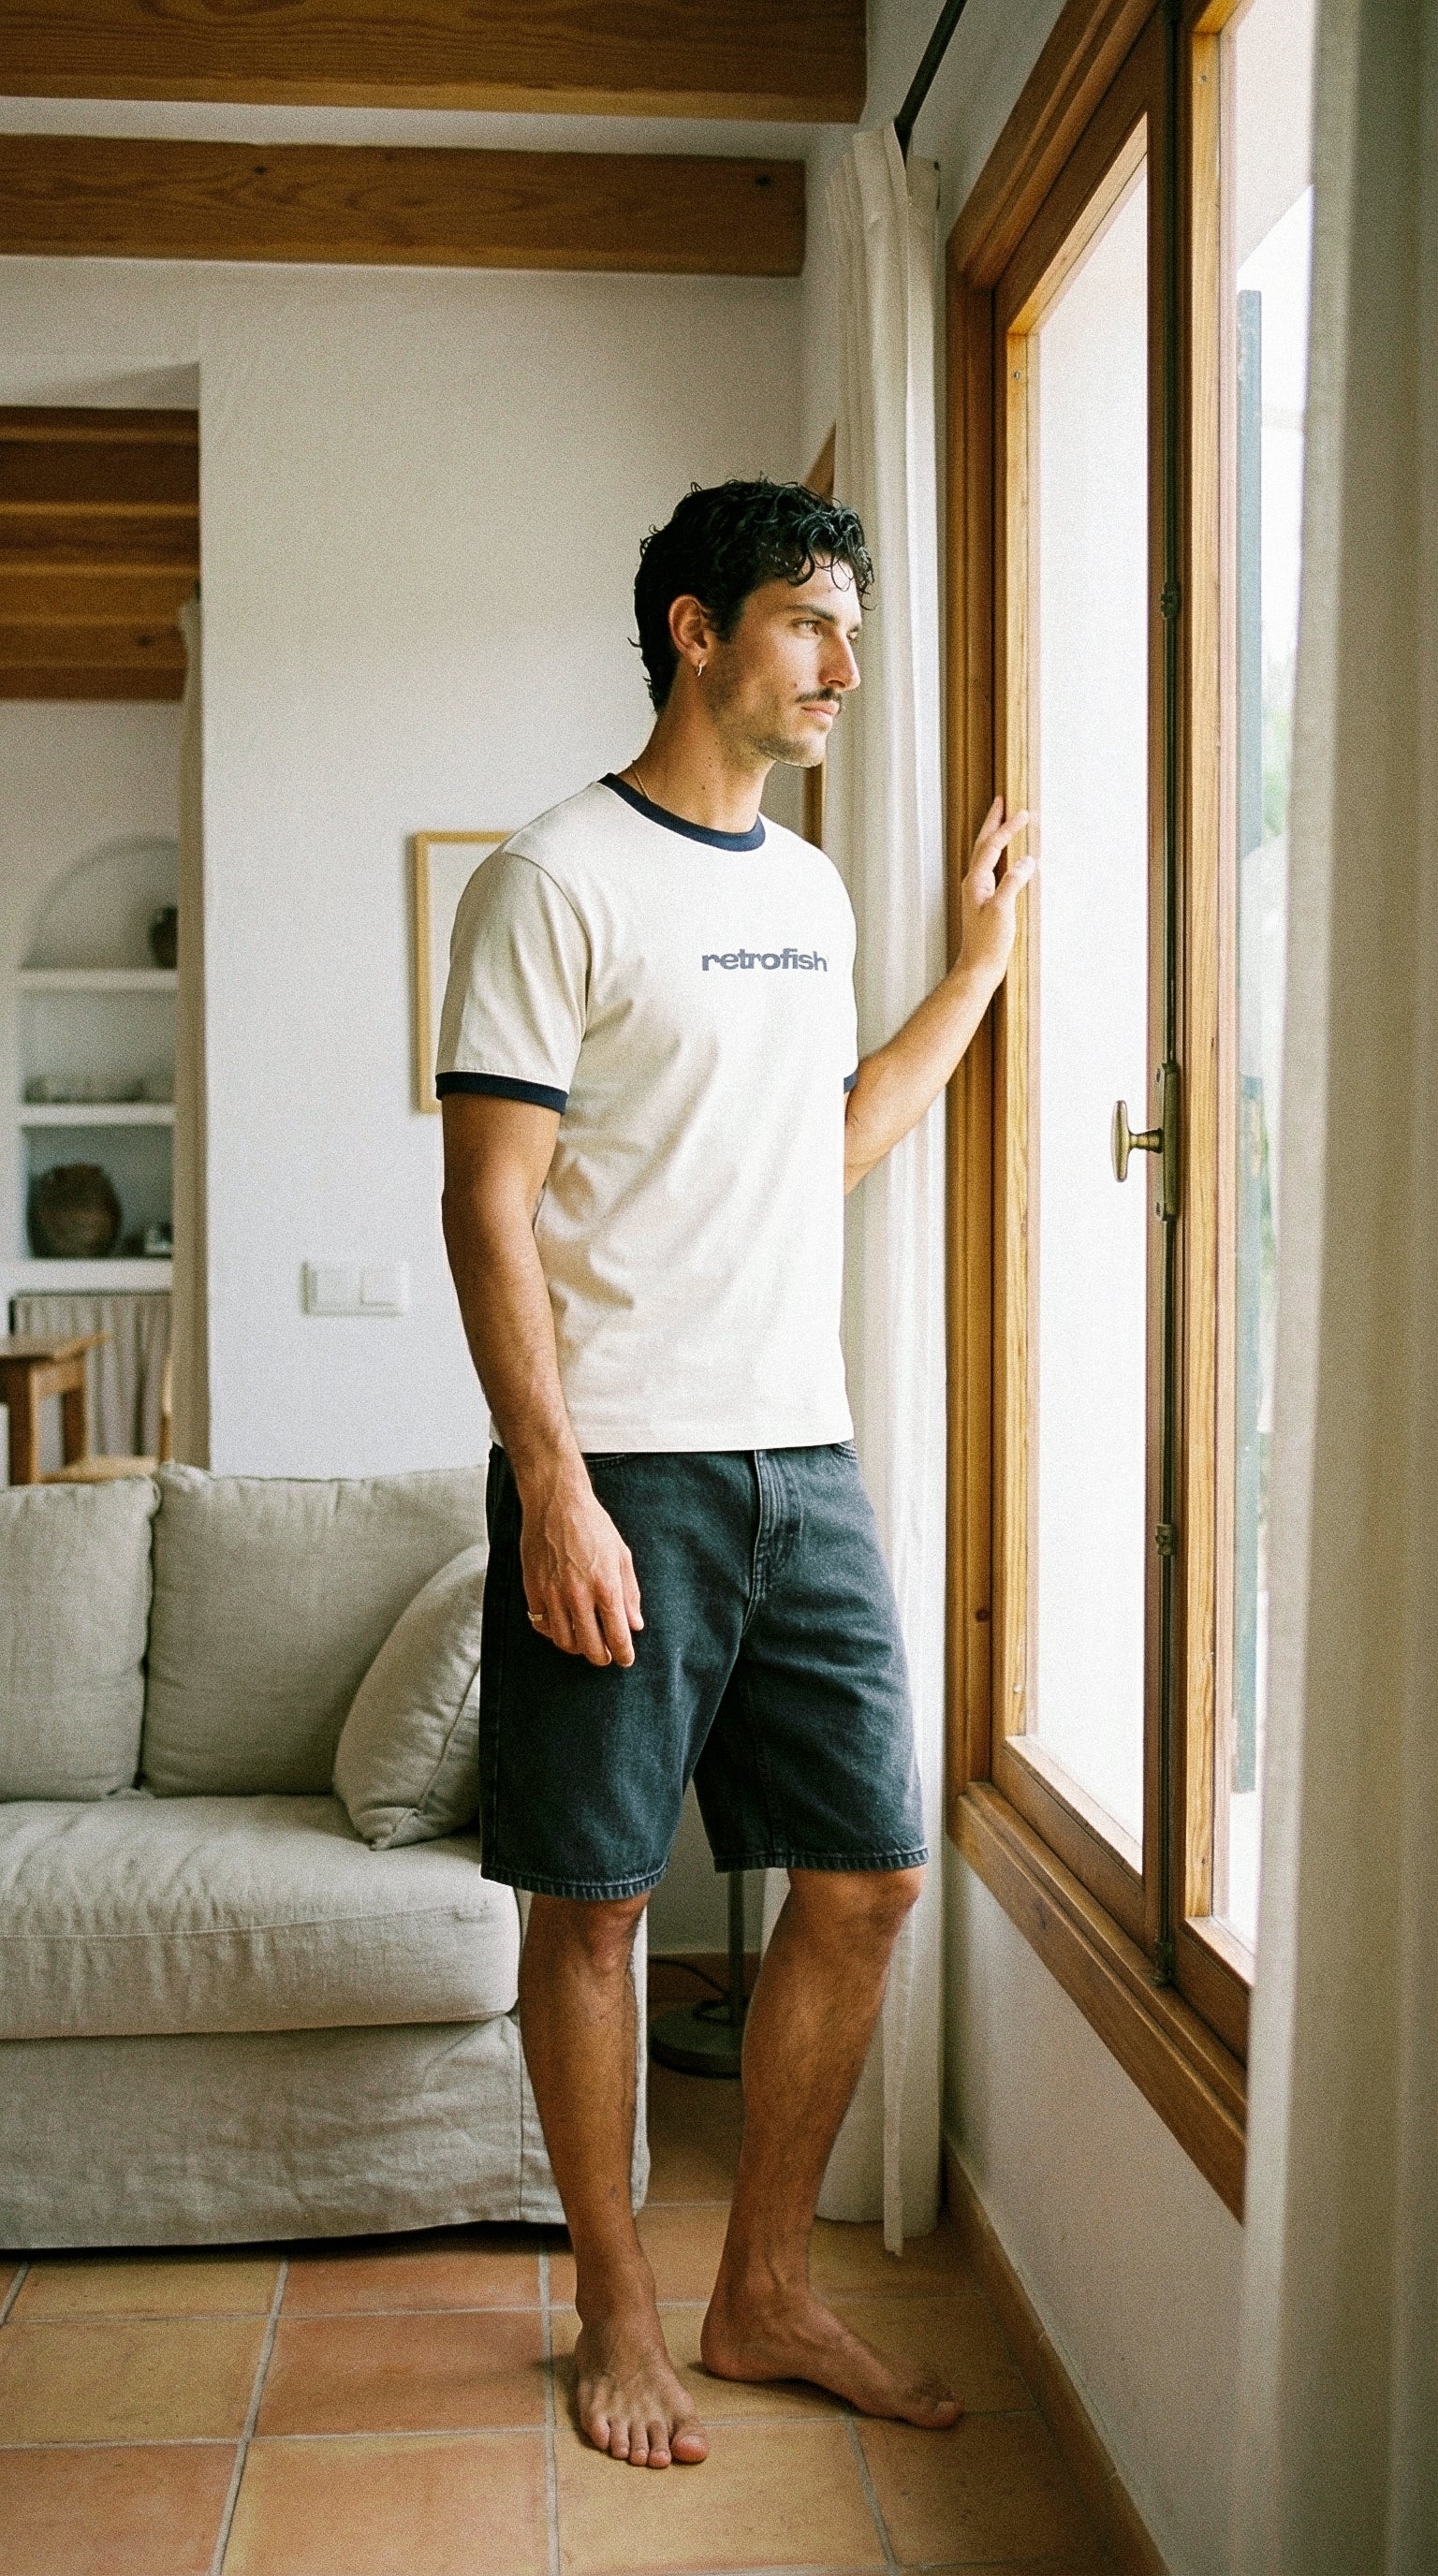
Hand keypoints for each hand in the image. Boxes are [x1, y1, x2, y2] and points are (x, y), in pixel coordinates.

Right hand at [518, 1465, 643, 1667]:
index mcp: (605, 1586)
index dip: (623, 1654)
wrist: (556, 1503)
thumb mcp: (621, 1555)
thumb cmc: (593, 1525)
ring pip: (564, 1641)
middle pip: (590, 1646)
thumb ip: (630, 1593)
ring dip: (577, 1648)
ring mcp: (552, 1594)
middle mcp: (578, 1594)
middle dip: (601, 1657)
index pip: (617, 1635)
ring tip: (585, 1643)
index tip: (625, 1660)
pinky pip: (541, 1625)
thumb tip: (634, 1624)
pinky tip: (563, 1627)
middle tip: (605, 1656)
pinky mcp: (532, 1589)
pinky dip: (553, 1632)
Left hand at [957, 796, 1034, 989]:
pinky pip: (993, 869)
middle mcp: (974, 882)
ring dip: (995, 836)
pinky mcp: (985, 901)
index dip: (1008, 828)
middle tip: (1002, 802)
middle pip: (983, 844)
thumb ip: (1013, 883)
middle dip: (993, 822)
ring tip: (1004, 822)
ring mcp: (978, 891)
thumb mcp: (1002, 910)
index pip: (992, 846)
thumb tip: (1027, 861)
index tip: (1023, 813)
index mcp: (976, 881)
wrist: (978, 967)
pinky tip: (1009, 858)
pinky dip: (1001, 856)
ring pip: (987, 855)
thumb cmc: (987, 943)